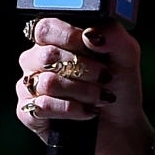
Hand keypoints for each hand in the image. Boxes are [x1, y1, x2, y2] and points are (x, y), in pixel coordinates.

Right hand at [15, 18, 146, 154]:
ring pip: (47, 82)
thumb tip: (90, 33)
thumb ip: (113, 34)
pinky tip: (87, 112)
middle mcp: (36, 62)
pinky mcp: (28, 114)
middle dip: (84, 68)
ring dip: (82, 91)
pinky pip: (42, 106)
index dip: (68, 35)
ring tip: (100, 97)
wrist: (122, 126)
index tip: (94, 45)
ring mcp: (29, 88)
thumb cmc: (119, 86)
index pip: (45, 28)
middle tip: (105, 76)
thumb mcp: (126, 54)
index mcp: (53, 41)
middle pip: (47, 55)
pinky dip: (71, 109)